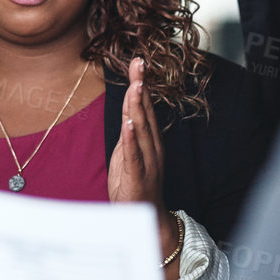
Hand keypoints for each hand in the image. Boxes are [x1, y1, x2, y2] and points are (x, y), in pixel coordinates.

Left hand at [107, 58, 164, 207]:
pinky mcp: (137, 176)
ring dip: (138, 106)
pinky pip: (134, 154)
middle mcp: (151, 147)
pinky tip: (129, 123)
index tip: (138, 62)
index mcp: (149, 140)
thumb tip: (128, 110)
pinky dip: (131, 138)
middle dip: (141, 86)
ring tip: (136, 85)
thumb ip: (129, 132)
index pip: (144, 107)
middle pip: (145, 112)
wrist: (147, 217)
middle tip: (139, 63)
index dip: (141, 84)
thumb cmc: (136, 184)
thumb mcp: (129, 153)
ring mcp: (147, 161)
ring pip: (141, 129)